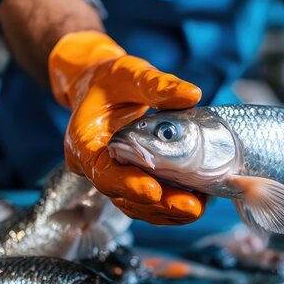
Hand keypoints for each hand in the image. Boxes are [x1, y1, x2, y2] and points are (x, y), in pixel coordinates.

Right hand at [49, 31, 205, 224]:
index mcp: (84, 140)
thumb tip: (191, 94)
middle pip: (121, 195)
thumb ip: (156, 84)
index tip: (154, 191)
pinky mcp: (127, 180)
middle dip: (158, 205)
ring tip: (198, 207)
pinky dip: (168, 206)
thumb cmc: (112, 79)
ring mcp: (111, 176)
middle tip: (191, 206)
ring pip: (135, 205)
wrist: (101, 86)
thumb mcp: (131, 73)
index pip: (102, 171)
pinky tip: (195, 201)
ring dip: (166, 210)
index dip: (127, 184)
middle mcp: (93, 165)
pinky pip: (145, 202)